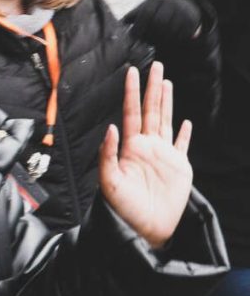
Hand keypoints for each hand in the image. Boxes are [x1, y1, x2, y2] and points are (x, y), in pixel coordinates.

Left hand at [99, 62, 192, 248]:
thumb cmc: (121, 209)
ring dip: (167, 102)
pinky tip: (187, 122)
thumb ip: (107, 154)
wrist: (143, 230)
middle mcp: (146, 147)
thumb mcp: (109, 181)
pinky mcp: (179, 168)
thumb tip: (111, 128)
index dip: (132, 92)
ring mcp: (163, 156)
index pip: (131, 112)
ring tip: (166, 82)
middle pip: (151, 110)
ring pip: (166, 122)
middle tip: (155, 66)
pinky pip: (183, 146)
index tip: (131, 71)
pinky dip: (185, 134)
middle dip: (152, 88)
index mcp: (130, 147)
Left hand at [123, 0, 200, 43]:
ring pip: (171, 30)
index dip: (139, 27)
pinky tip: (169, 41)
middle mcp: (169, 2)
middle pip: (159, 22)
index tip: (134, 38)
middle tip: (148, 42)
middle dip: (152, 35)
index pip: (146, 13)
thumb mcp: (145, 9)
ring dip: (163, 40)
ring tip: (157, 43)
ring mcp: (182, 11)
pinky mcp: (191, 20)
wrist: (184, 7)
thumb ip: (133, 16)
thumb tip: (119, 25)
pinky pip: (181, 35)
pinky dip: (174, 41)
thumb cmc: (158, 11)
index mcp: (155, 0)